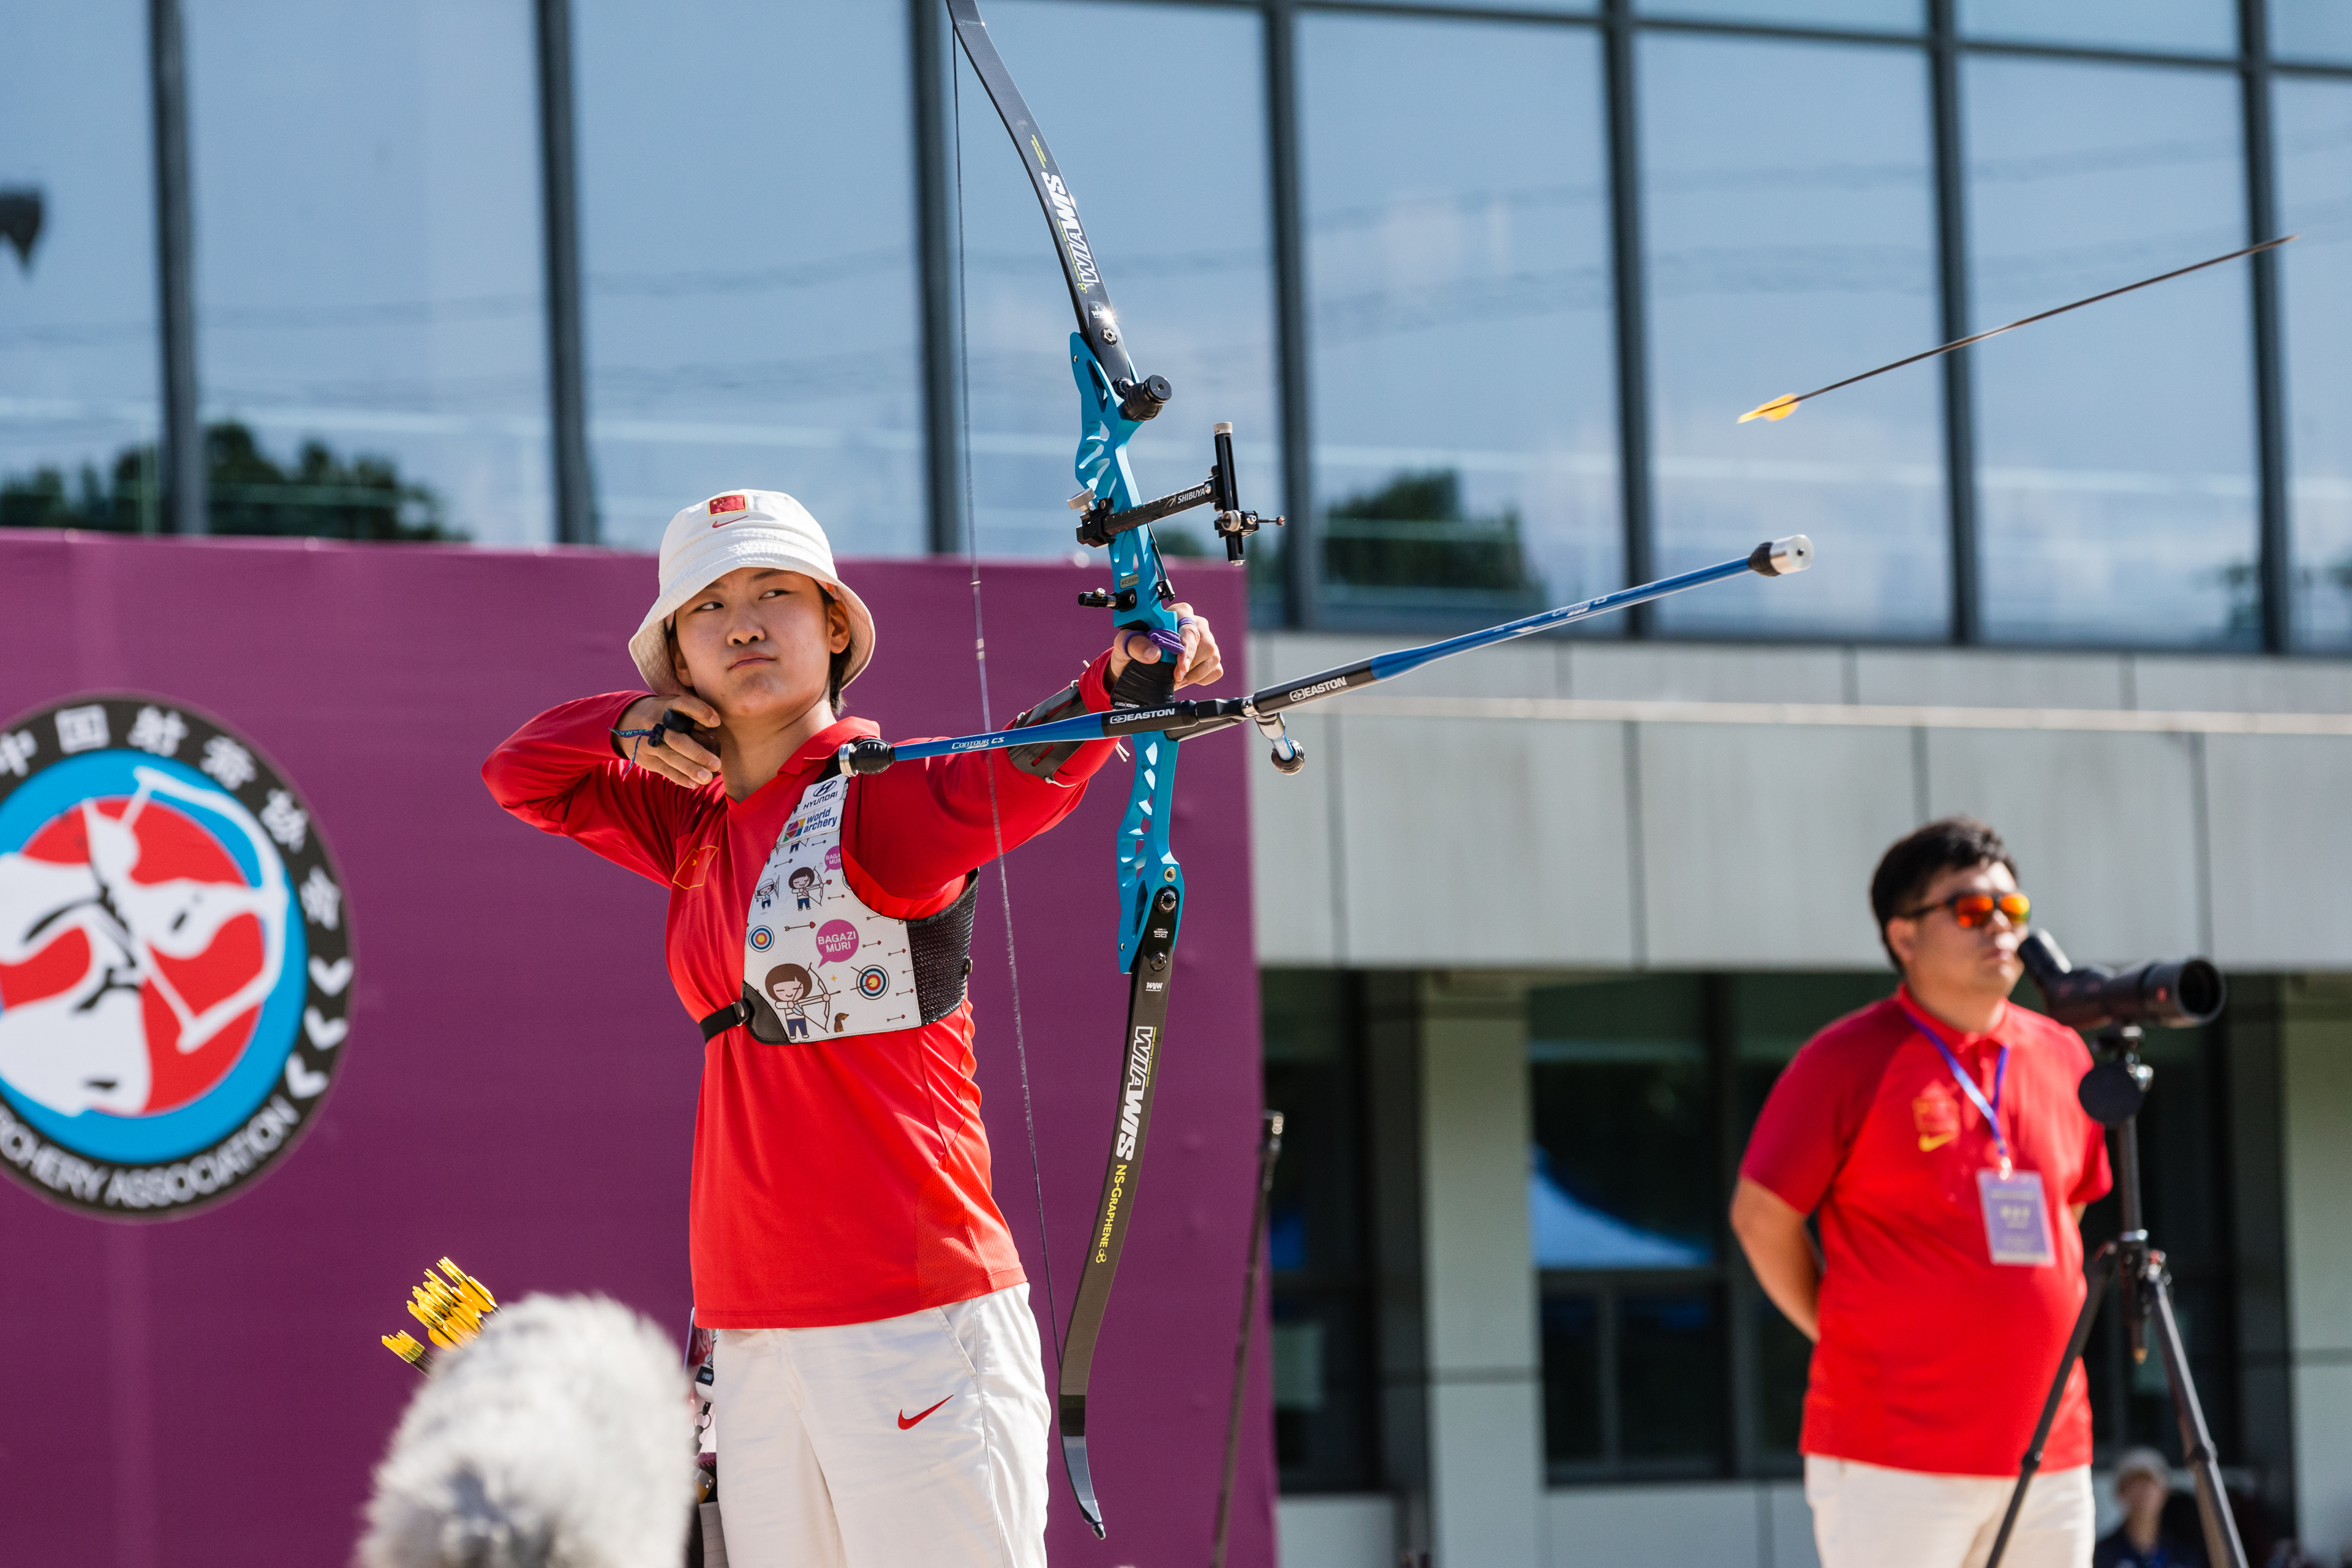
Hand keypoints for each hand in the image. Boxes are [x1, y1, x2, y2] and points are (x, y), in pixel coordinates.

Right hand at [612, 694, 722, 788]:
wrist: (625, 721)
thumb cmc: (662, 713)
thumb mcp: (672, 704)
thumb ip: (692, 713)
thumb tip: (718, 730)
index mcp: (667, 705)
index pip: (684, 705)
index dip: (700, 712)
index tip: (716, 722)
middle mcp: (656, 723)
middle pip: (677, 740)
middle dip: (697, 753)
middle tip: (716, 764)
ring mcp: (649, 742)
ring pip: (671, 757)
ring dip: (690, 769)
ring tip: (707, 778)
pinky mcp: (646, 759)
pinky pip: (664, 770)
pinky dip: (680, 778)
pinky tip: (694, 784)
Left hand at [1106, 602, 1222, 691]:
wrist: (1133, 665)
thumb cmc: (1132, 647)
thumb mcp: (1124, 642)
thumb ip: (1136, 644)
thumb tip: (1155, 654)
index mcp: (1178, 613)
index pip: (1191, 628)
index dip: (1188, 649)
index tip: (1180, 667)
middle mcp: (1196, 624)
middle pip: (1207, 644)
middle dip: (1190, 666)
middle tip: (1173, 678)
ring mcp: (1205, 641)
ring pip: (1214, 658)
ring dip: (1194, 675)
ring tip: (1176, 679)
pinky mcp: (1209, 658)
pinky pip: (1216, 670)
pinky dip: (1201, 679)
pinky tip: (1185, 679)